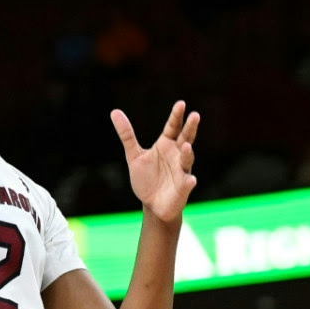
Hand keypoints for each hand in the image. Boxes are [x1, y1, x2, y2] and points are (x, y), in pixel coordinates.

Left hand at [110, 101, 198, 222]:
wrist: (152, 205)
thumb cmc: (146, 179)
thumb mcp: (134, 156)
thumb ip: (127, 135)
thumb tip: (114, 111)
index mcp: (166, 145)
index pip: (173, 127)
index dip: (176, 116)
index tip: (181, 103)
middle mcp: (177, 155)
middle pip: (186, 138)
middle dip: (190, 128)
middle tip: (195, 115)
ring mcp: (182, 171)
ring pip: (187, 160)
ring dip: (188, 154)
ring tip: (187, 147)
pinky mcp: (183, 188)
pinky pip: (187, 183)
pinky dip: (189, 181)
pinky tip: (190, 180)